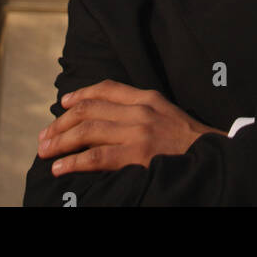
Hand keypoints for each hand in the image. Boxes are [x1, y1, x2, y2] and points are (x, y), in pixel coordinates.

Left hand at [37, 80, 225, 174]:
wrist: (211, 156)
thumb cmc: (188, 140)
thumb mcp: (166, 113)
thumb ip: (141, 110)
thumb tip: (109, 117)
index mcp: (147, 97)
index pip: (107, 88)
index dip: (81, 95)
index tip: (63, 104)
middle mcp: (139, 110)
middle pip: (91, 109)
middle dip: (62, 122)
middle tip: (44, 136)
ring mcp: (138, 132)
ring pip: (88, 130)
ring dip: (61, 141)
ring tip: (45, 151)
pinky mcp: (136, 155)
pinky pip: (96, 156)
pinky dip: (74, 162)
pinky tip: (60, 168)